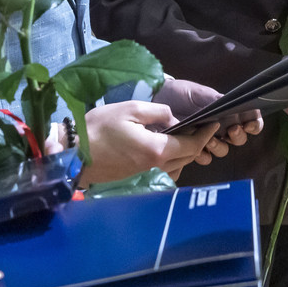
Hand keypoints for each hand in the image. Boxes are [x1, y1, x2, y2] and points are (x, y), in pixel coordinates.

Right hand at [81, 100, 220, 181]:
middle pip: (186, 158)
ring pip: (176, 166)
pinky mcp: (135, 176)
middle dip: (198, 143)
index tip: (214, 124)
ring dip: (186, 153)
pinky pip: (163, 170)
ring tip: (188, 137)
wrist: (73, 154)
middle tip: (203, 128)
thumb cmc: (100, 128)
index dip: (205, 134)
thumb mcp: (130, 110)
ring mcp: (144, 174)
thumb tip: (172, 118)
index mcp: (157, 150)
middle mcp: (155, 166)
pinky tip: (166, 149)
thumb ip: (157, 112)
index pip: (191, 145)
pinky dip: (172, 160)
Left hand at [153, 79, 264, 162]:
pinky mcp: (191, 150)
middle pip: (238, 139)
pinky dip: (202, 155)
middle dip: (237, 136)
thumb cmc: (179, 94)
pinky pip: (203, 158)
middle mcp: (219, 128)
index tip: (249, 124)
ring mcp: (206, 140)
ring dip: (218, 146)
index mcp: (225, 113)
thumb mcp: (197, 93)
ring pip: (222, 151)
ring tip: (209, 139)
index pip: (248, 121)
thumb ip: (214, 99)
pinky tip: (196, 149)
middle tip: (231, 131)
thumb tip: (232, 104)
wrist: (155, 101)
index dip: (253, 124)